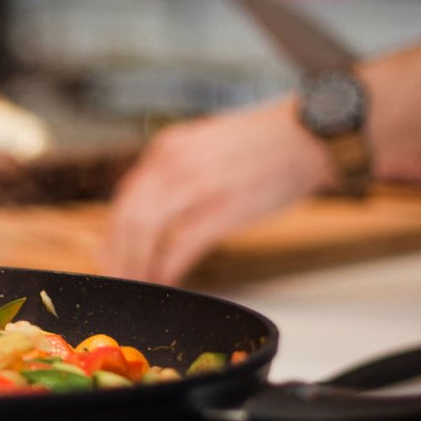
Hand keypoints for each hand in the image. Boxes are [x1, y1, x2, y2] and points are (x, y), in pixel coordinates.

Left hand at [100, 98, 335, 284]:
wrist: (311, 133)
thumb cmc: (263, 144)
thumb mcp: (205, 146)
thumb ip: (175, 174)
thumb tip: (150, 211)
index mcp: (167, 147)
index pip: (125, 196)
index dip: (113, 234)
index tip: (109, 257)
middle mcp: (173, 163)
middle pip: (127, 218)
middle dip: (118, 256)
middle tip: (117, 280)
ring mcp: (197, 185)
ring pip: (145, 233)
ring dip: (137, 266)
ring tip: (138, 286)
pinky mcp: (223, 208)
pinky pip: (180, 246)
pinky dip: (167, 269)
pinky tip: (165, 283)